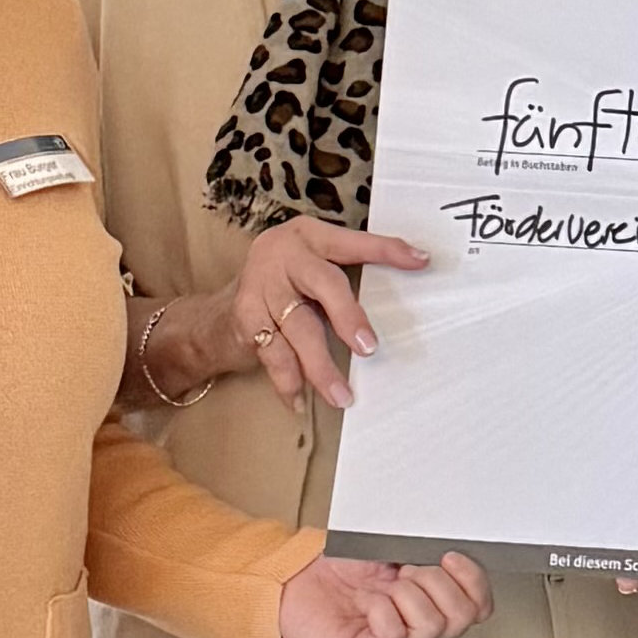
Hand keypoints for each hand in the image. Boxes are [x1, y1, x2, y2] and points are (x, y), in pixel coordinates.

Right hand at [139, 219, 424, 411]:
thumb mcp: (311, 273)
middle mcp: (283, 253)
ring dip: (320, 365)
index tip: (420, 261)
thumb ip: (344, 280)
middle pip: (323, 283)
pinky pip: (272, 353)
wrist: (217, 315)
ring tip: (341, 394)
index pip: (353, 242)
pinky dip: (288, 379)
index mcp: (309, 236)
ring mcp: (260, 285)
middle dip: (348, 316)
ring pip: (298, 327)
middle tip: (370, 348)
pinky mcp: (244, 317)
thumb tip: (401, 300)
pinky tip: (299, 400)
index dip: (386, 250)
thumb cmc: (283, 291)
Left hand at [279, 549, 492, 637]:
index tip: (450, 554)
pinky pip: (393, 637)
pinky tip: (367, 599)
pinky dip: (382, 609)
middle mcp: (418, 634)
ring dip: (409, 594)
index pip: (479, 609)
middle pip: (461, 620)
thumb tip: (449, 539)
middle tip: (409, 569)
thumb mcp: (395, 548)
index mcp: (433, 607)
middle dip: (438, 582)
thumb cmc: (343, 566)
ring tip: (386, 584)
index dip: (474, 581)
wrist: (295, 580)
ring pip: (430, 629)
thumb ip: (427, 548)